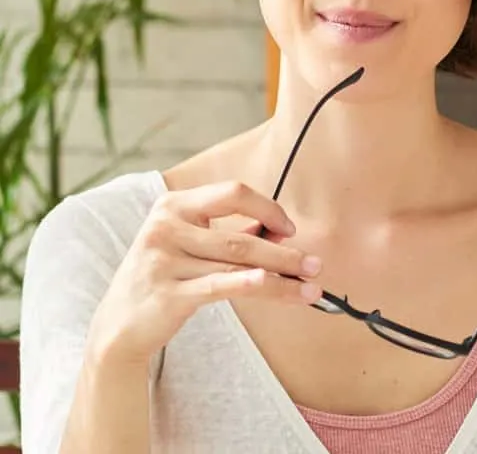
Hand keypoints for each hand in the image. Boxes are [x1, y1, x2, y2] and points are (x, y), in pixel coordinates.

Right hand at [87, 181, 321, 366]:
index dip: (267, 208)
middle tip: (315, 265)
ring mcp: (163, 259)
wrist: (117, 326)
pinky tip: (278, 288)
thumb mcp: (189, 244)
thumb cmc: (163, 277)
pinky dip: (253, 286)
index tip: (290, 229)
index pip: (232, 193)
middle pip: (241, 236)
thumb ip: (231, 232)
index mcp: (173, 204)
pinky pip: (220, 286)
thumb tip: (280, 231)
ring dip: (281, 277)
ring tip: (310, 287)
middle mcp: (166, 226)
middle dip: (284, 253)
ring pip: (238, 265)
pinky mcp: (167, 293)